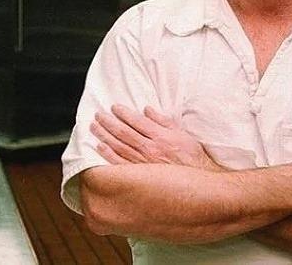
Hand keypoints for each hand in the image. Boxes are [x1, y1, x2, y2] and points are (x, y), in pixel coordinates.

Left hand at [91, 105, 221, 170]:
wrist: (198, 183)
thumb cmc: (192, 158)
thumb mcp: (182, 134)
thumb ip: (164, 121)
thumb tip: (147, 110)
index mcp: (160, 137)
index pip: (136, 121)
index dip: (123, 113)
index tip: (114, 107)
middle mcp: (150, 149)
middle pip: (123, 133)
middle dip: (109, 122)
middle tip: (98, 114)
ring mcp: (143, 164)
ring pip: (118, 146)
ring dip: (104, 135)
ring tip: (94, 127)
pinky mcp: (140, 176)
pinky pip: (120, 164)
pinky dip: (108, 155)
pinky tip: (100, 147)